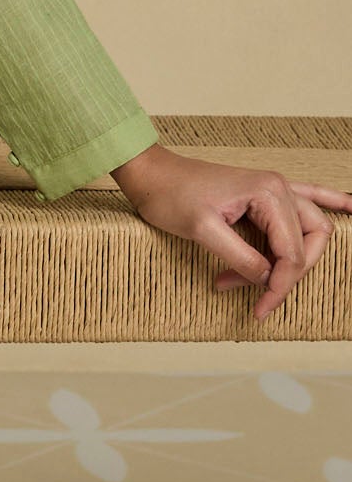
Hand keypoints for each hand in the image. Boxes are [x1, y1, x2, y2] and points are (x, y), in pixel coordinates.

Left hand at [110, 142, 350, 325]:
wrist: (151, 174)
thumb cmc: (169, 195)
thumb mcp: (202, 231)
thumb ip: (240, 256)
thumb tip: (268, 279)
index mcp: (267, 192)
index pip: (291, 250)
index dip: (280, 284)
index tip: (261, 308)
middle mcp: (278, 187)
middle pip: (310, 241)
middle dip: (287, 275)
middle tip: (259, 298)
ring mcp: (273, 188)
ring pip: (308, 230)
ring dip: (287, 261)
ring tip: (252, 283)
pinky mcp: (263, 193)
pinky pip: (307, 198)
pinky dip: (330, 202)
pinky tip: (350, 206)